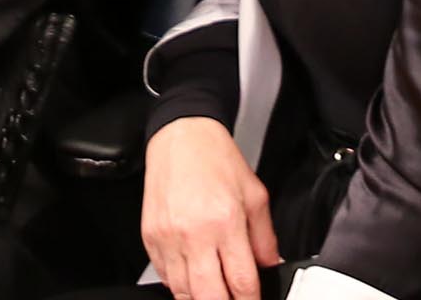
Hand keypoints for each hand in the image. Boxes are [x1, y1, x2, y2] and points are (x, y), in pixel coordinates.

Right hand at [142, 116, 277, 299]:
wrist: (181, 136)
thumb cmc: (215, 159)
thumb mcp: (255, 195)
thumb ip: (265, 237)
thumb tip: (270, 266)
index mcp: (225, 222)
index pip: (241, 282)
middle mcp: (194, 233)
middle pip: (209, 297)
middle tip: (234, 299)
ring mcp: (168, 238)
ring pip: (183, 293)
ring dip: (201, 298)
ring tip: (214, 292)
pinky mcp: (151, 238)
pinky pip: (164, 277)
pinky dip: (180, 284)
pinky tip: (193, 277)